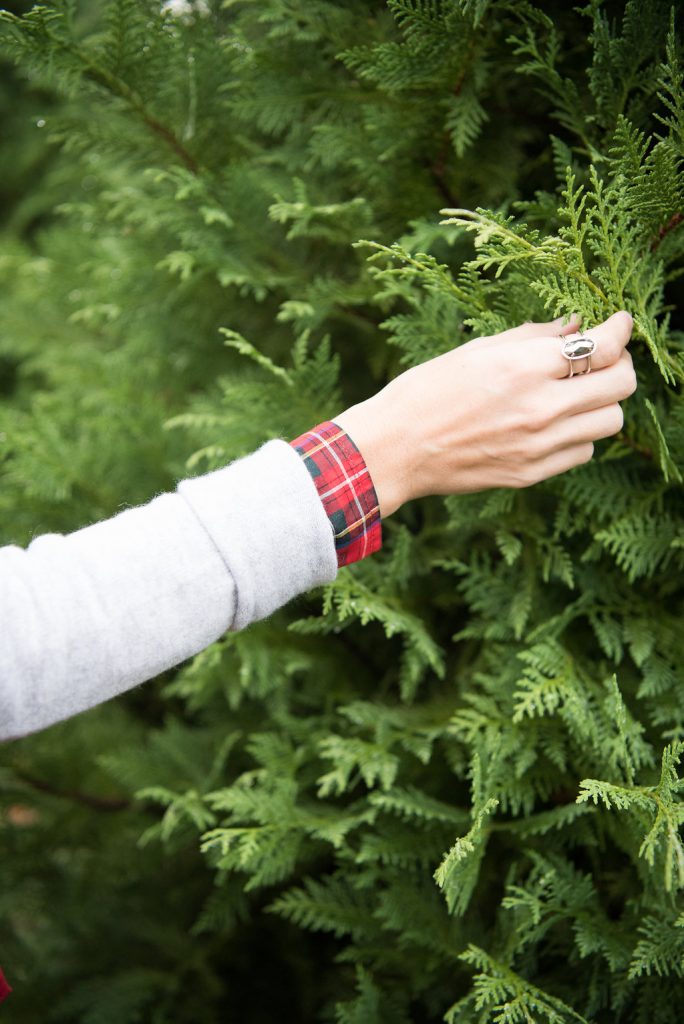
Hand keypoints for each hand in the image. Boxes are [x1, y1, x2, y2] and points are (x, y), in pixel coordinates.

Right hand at [334, 311, 636, 517]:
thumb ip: (533, 337)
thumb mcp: (476, 351)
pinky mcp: (531, 473)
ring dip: (601, 403)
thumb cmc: (424, 393)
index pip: (602, 346)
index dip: (620, 330)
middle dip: (619, 365)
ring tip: (576, 395)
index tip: (619, 323)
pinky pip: (583, 451)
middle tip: (603, 359)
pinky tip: (553, 424)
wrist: (394, 450)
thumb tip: (574, 325)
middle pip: (621, 385)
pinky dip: (579, 434)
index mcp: (523, 367)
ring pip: (610, 422)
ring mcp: (538, 446)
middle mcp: (539, 408)